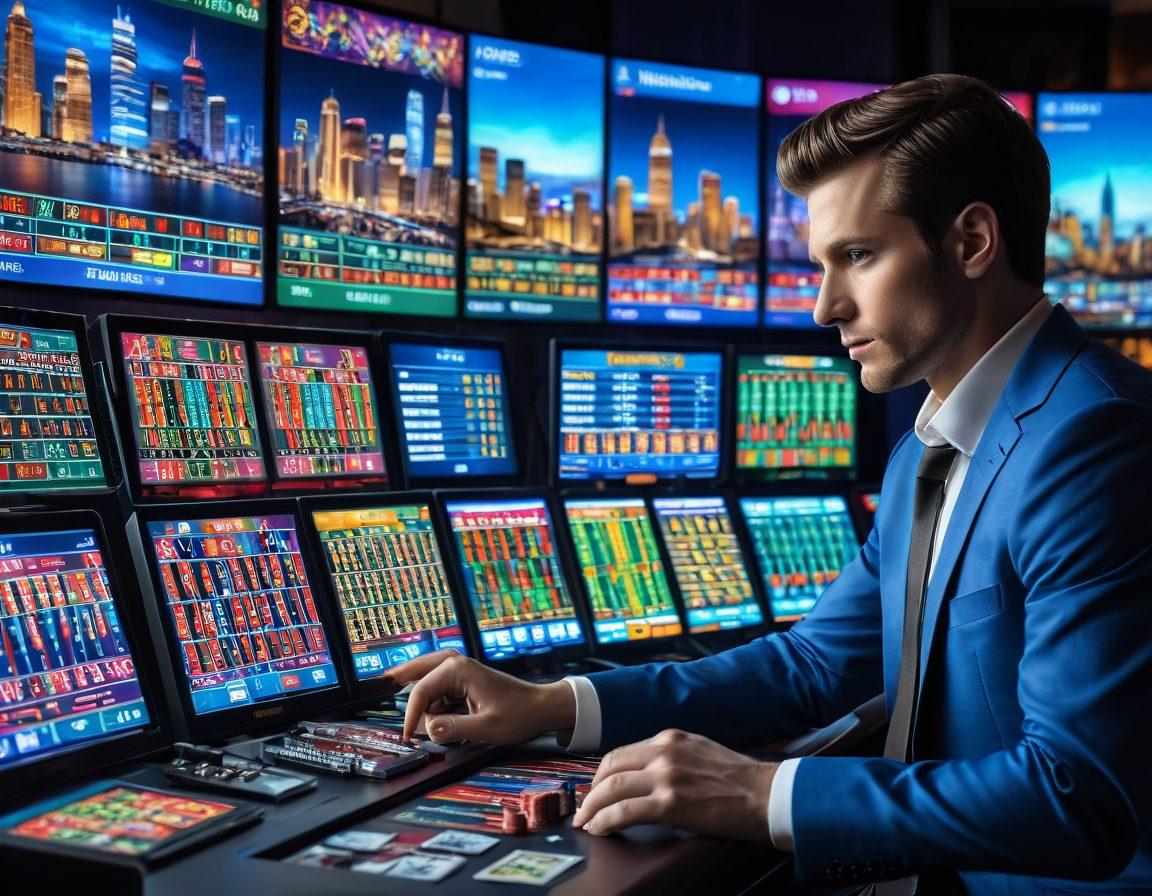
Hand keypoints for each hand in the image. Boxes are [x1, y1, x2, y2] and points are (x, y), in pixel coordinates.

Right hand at [383, 650, 575, 745]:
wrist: (541, 708)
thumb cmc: (518, 715)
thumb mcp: (486, 728)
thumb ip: (454, 730)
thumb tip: (427, 730)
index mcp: (458, 669)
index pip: (419, 692)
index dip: (410, 716)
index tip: (408, 738)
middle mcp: (456, 664)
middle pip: (416, 669)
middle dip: (399, 678)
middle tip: (379, 683)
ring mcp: (460, 671)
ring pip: (426, 681)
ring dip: (421, 699)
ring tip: (420, 722)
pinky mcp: (464, 681)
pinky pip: (438, 689)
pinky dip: (433, 702)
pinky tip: (438, 720)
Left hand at [571, 729, 776, 839]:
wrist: (768, 794)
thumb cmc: (740, 780)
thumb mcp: (700, 752)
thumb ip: (673, 757)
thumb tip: (648, 775)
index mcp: (670, 738)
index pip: (621, 753)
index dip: (602, 774)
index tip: (595, 789)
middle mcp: (664, 751)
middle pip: (610, 768)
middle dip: (591, 791)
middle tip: (584, 809)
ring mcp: (666, 776)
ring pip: (611, 789)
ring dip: (592, 809)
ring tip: (586, 823)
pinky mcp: (671, 802)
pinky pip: (624, 812)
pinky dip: (605, 821)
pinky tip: (599, 830)